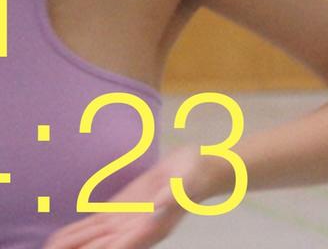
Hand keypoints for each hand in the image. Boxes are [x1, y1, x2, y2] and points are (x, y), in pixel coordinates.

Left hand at [42, 143, 212, 248]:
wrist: (199, 166)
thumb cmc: (196, 174)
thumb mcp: (188, 182)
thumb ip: (174, 194)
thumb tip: (158, 205)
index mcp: (152, 228)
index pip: (120, 246)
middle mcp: (136, 230)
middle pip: (101, 246)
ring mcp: (127, 220)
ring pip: (94, 237)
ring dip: (74, 243)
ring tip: (49, 248)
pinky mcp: (123, 208)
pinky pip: (98, 222)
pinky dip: (80, 230)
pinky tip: (64, 236)